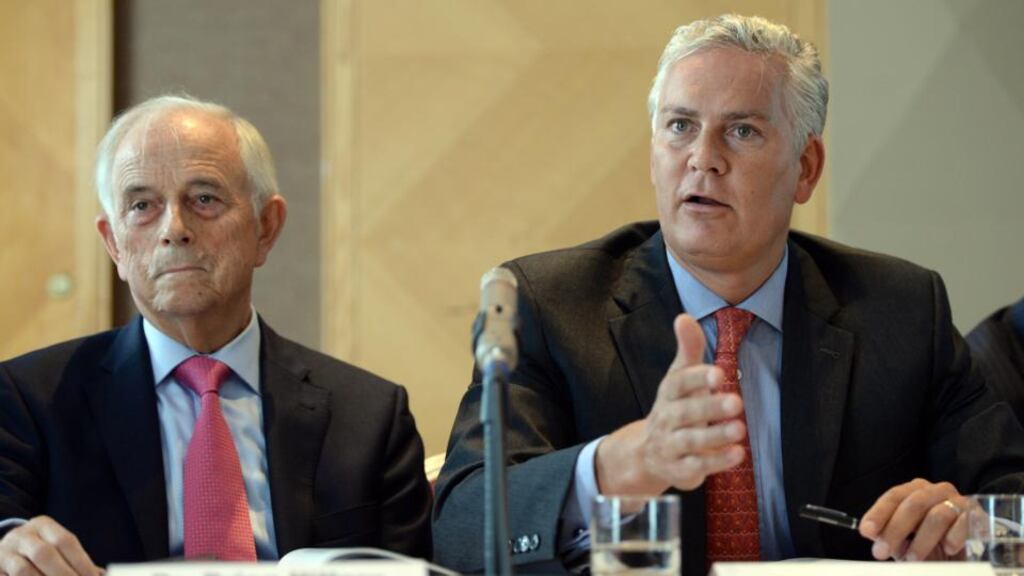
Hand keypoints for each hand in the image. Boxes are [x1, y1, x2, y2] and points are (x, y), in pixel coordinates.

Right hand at [0, 516, 101, 575]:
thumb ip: (76, 561)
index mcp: (43, 525)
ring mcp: (4, 551)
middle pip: (44, 553)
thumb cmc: (41, 553)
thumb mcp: (56, 549)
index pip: (65, 541)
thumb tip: (103, 575)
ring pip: (23, 569)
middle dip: (64, 574)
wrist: (6, 552)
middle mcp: (21, 535)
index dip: (81, 562)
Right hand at [595, 314, 745, 494]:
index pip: (678, 383)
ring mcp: (671, 446)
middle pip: (684, 413)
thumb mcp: (678, 378)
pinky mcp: (679, 469)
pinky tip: (738, 454)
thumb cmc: (673, 409)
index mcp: (668, 394)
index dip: (697, 378)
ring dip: (716, 435)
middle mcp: (666, 419)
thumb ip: (688, 349)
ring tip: (740, 428)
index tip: (718, 373)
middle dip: (709, 408)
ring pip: (691, 442)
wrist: (647, 453)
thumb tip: (683, 317)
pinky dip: (717, 461)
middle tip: (737, 402)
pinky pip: (696, 467)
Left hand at [859, 478, 968, 560]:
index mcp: (914, 491)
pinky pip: (963, 524)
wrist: (965, 544)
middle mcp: (934, 491)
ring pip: (937, 516)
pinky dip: (953, 538)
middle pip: (913, 505)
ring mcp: (956, 501)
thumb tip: (873, 536)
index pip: (893, 497)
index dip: (879, 514)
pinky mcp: (976, 515)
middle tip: (882, 551)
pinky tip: (947, 549)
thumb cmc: (930, 539)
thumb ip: (890, 535)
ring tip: (913, 558)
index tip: (867, 531)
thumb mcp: (906, 538)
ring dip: (922, 540)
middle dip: (895, 530)